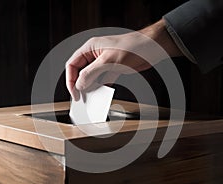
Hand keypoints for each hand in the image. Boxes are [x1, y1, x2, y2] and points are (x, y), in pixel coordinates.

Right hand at [66, 19, 182, 99]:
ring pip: (92, 77)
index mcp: (90, 48)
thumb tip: (80, 85)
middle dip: (79, 84)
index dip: (70, 79)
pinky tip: (102, 93)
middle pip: (80, 71)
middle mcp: (95, 55)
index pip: (72, 64)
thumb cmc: (132, 46)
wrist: (152, 47)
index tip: (74, 92)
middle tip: (81, 97)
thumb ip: (91, 73)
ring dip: (90, 87)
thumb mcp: (108, 61)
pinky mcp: (113, 68)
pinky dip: (101, 87)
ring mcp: (104, 62)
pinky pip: (103, 80)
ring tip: (91, 97)